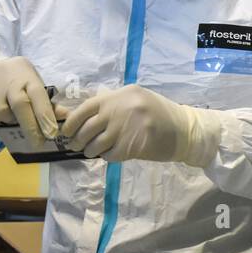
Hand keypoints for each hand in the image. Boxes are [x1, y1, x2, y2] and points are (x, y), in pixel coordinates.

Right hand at [0, 57, 57, 146]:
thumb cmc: (14, 85)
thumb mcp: (32, 89)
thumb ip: (46, 104)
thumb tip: (66, 116)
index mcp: (27, 73)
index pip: (38, 94)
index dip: (45, 114)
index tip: (51, 133)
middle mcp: (9, 75)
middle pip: (20, 104)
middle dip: (31, 126)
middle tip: (38, 143)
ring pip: (2, 113)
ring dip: (8, 121)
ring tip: (9, 117)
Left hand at [60, 85, 219, 164]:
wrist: (184, 130)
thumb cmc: (158, 114)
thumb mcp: (135, 99)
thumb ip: (111, 104)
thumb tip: (78, 116)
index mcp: (120, 95)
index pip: (85, 108)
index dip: (71, 123)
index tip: (66, 132)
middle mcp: (121, 109)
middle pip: (87, 129)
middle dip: (78, 140)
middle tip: (77, 145)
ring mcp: (126, 128)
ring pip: (95, 144)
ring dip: (90, 151)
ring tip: (93, 151)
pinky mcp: (132, 146)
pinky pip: (109, 155)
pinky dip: (107, 157)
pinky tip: (113, 153)